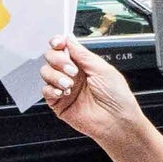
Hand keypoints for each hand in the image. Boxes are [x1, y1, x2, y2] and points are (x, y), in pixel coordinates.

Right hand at [38, 39, 153, 155]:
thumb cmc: (117, 98)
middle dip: (58, 60)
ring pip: (45, 72)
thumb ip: (83, 54)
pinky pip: (45, 91)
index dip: (57, 43)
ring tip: (70, 84)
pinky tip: (63, 93)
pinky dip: (51, 89)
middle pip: (51, 57)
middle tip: (71, 69)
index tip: (58, 43)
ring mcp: (64, 88)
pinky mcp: (58, 103)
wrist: (117, 122)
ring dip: (55, 76)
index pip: (64, 48)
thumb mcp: (103, 69)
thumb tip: (70, 39)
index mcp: (84, 64)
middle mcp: (72, 75)